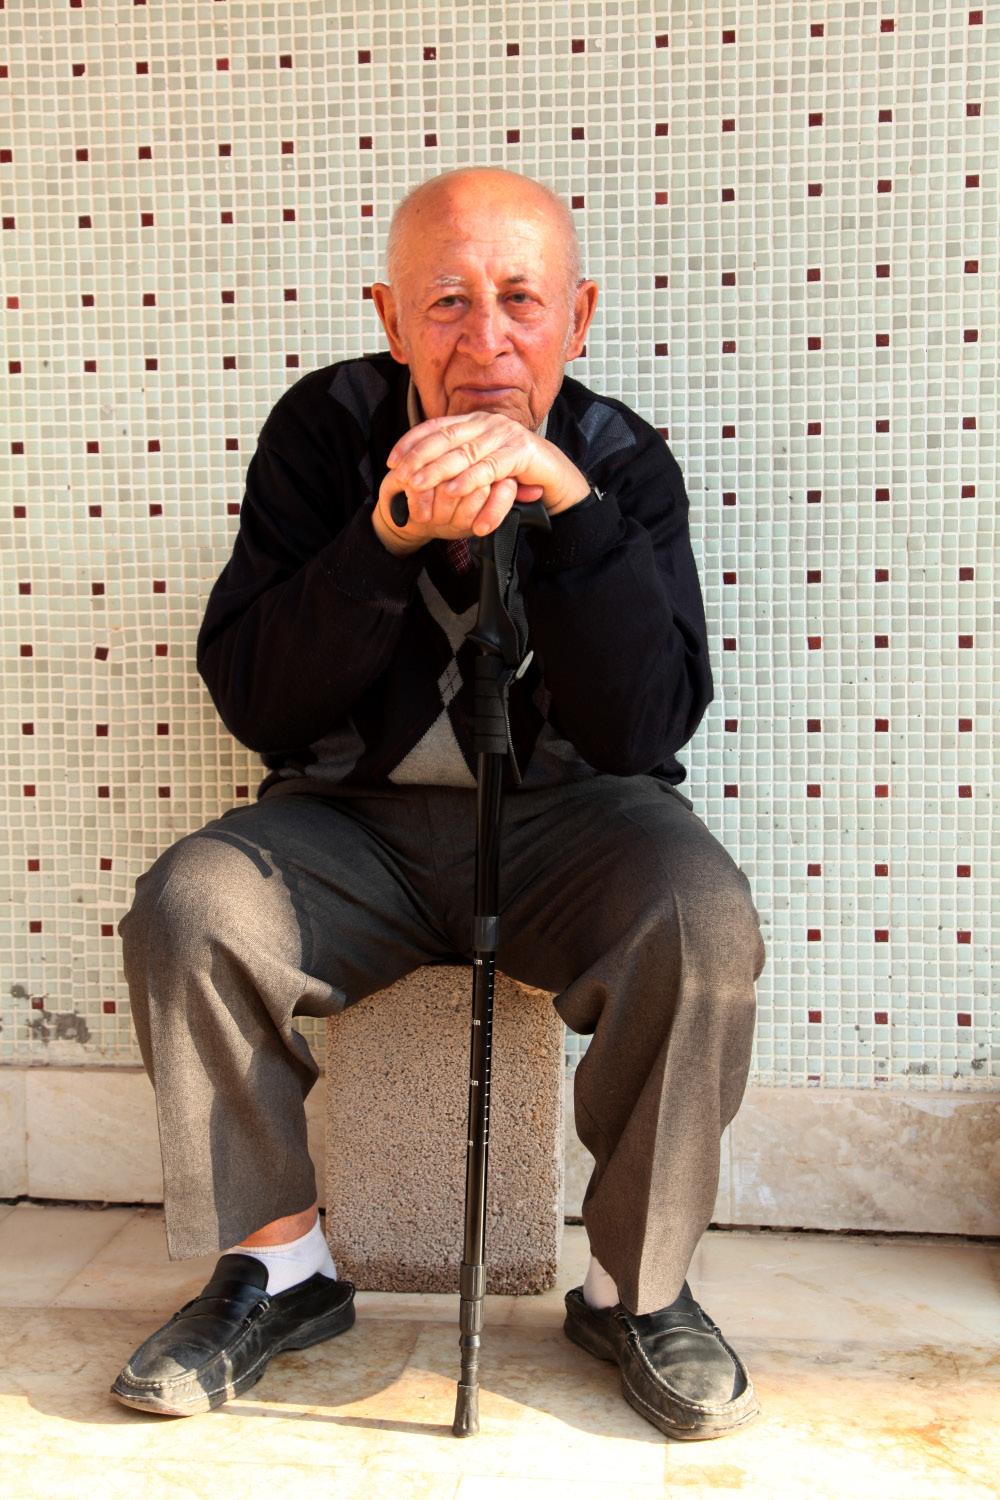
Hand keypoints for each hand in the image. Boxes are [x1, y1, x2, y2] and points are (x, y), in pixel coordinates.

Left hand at [373, 412, 590, 554]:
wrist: (557, 479)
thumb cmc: (517, 474)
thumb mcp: (482, 465)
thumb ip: (459, 462)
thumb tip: (423, 471)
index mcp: (476, 422)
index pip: (437, 427)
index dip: (412, 442)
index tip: (392, 460)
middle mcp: (489, 423)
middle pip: (446, 438)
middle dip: (419, 458)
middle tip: (400, 475)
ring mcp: (505, 434)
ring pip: (464, 453)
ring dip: (438, 471)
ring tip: (418, 485)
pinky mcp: (521, 452)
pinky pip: (489, 468)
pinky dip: (469, 480)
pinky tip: (452, 491)